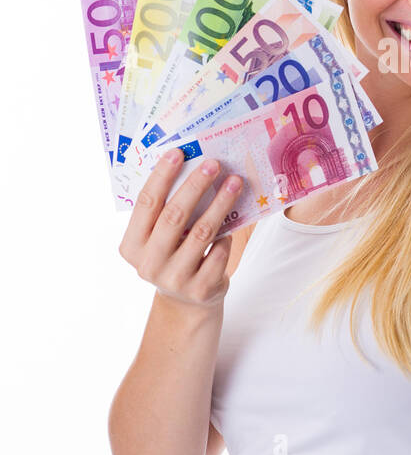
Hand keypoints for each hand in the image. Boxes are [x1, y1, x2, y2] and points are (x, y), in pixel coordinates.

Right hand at [118, 148, 242, 307]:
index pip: (146, 204)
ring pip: (202, 232)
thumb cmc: (174, 256)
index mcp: (132, 246)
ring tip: (234, 183)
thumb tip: (192, 166)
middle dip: (196, 185)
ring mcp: (174, 279)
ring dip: (221, 203)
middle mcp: (149, 264)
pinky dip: (227, 236)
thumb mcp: (160, 238)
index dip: (161, 176)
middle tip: (214, 164)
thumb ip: (166, 212)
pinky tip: (232, 225)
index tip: (178, 152)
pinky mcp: (200, 289)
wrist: (187, 301)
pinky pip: (220, 251)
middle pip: (174, 215)